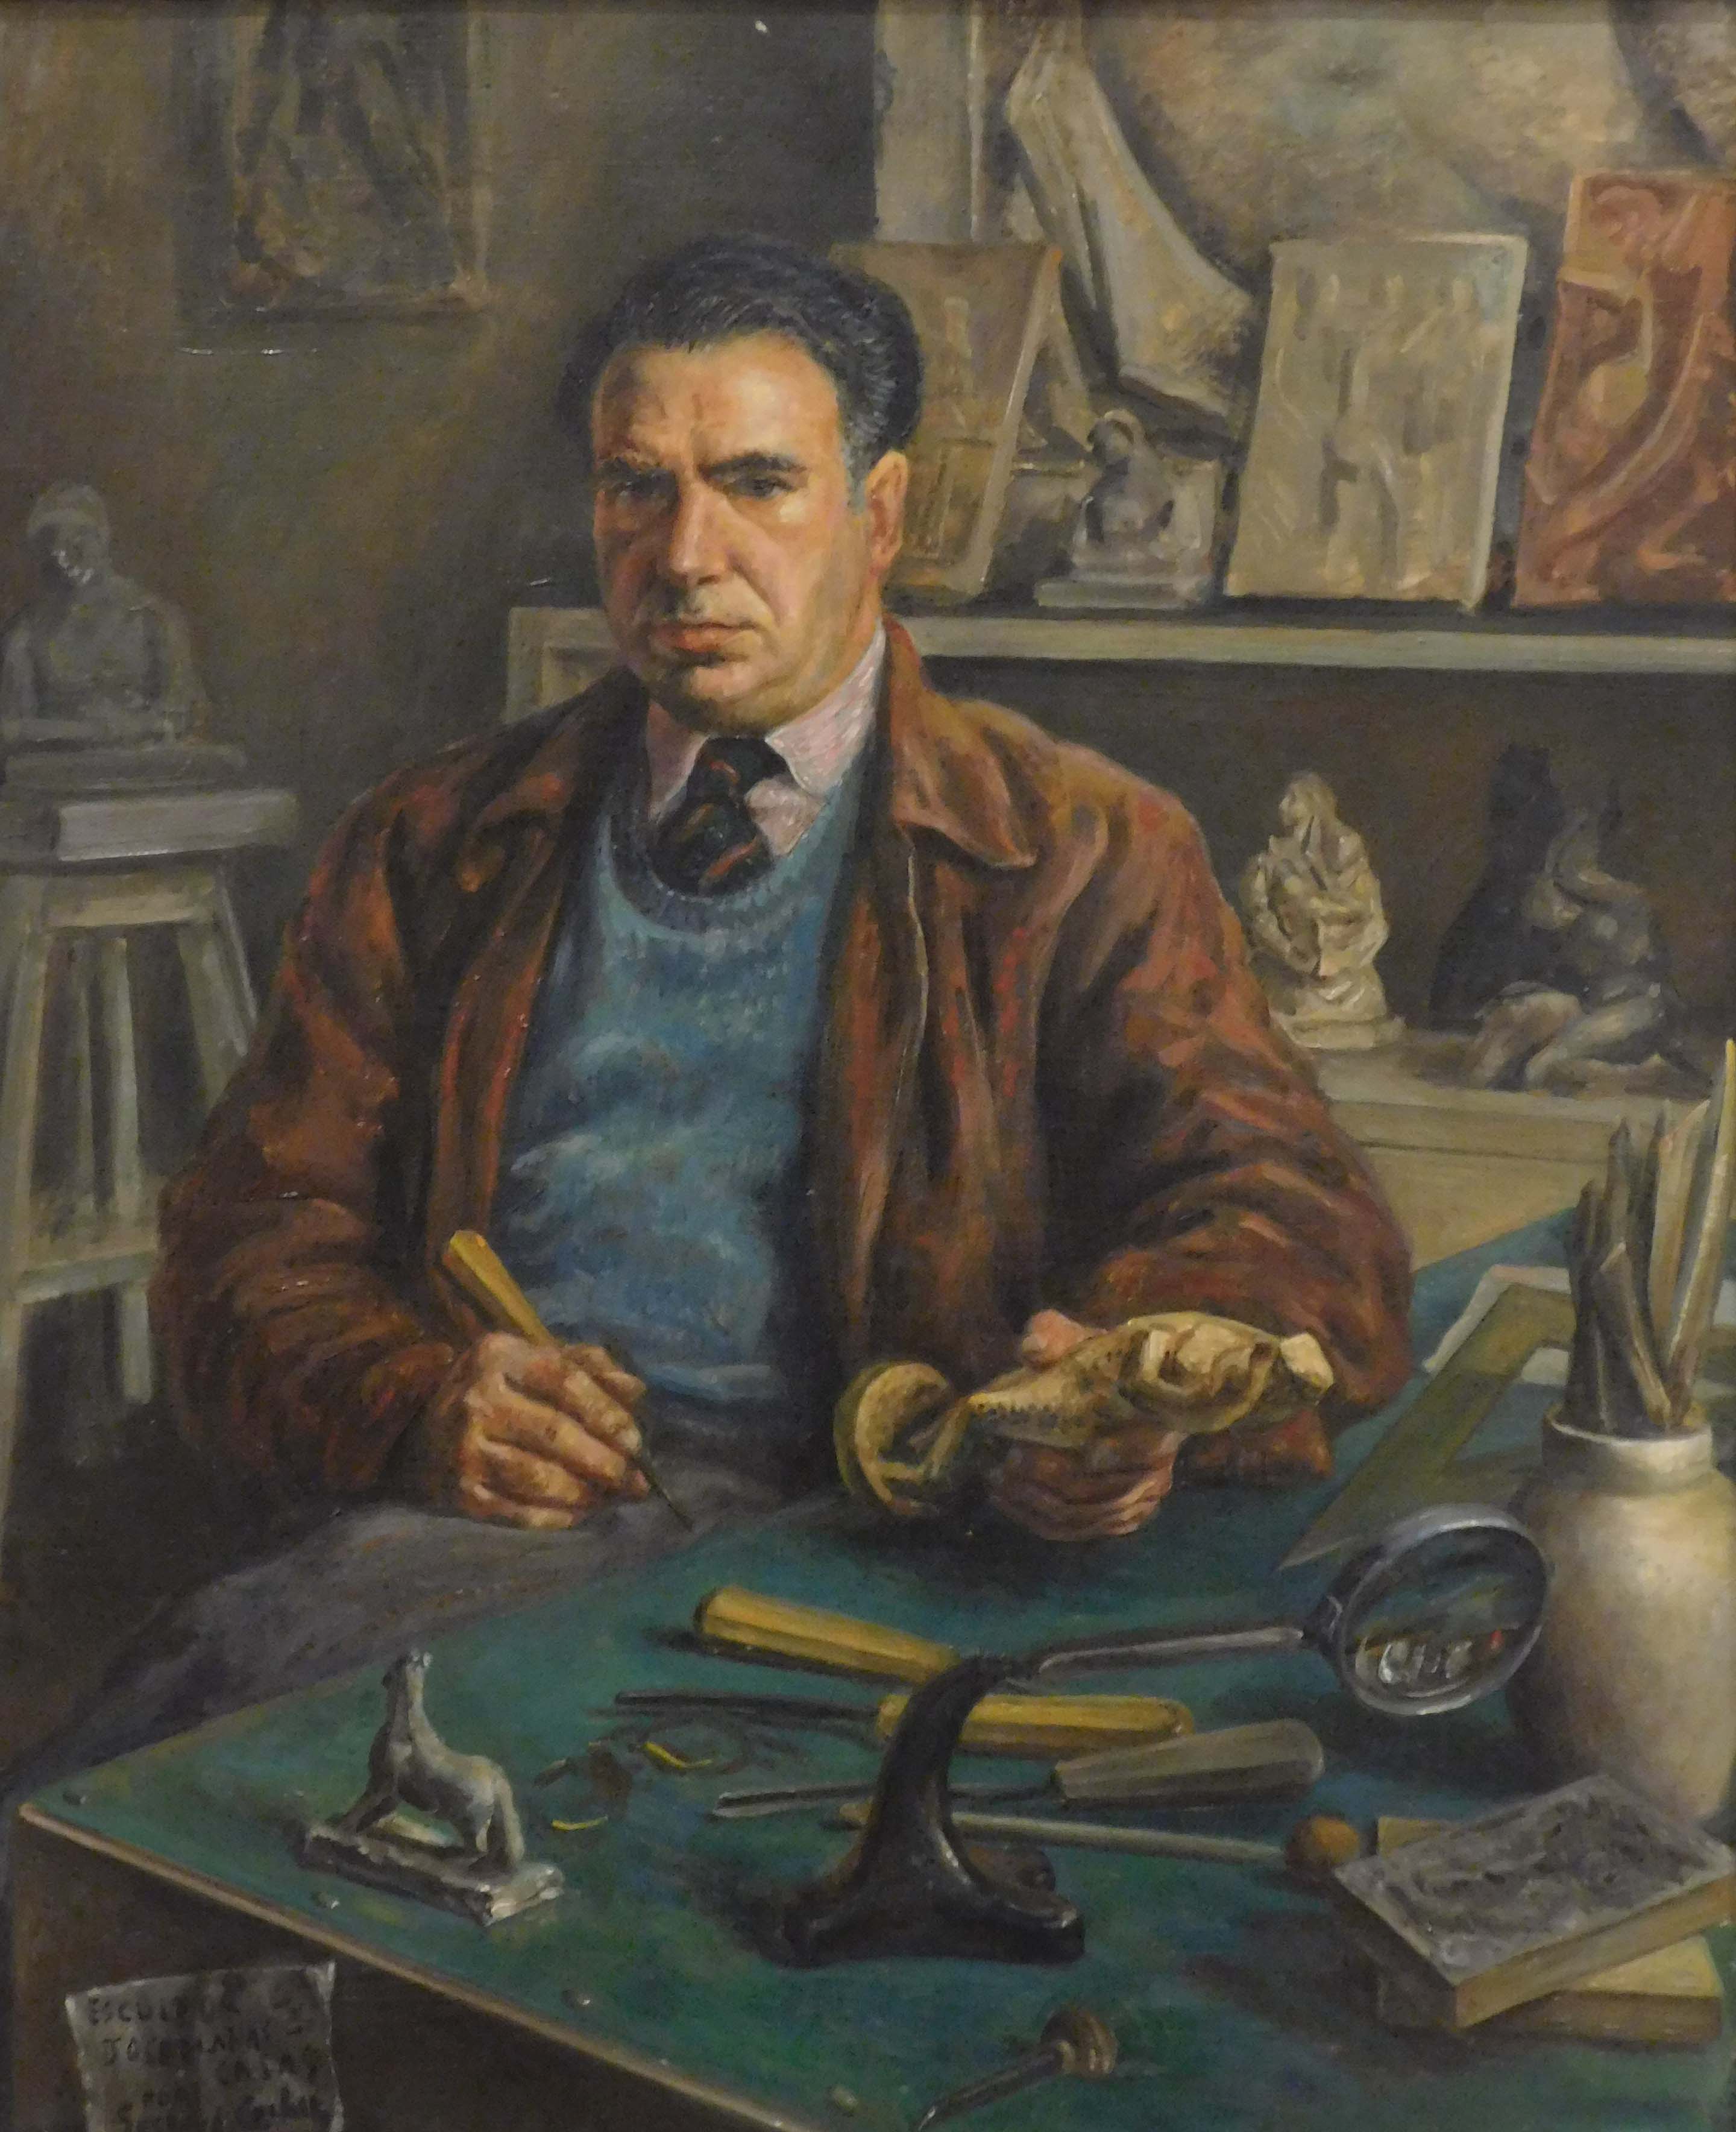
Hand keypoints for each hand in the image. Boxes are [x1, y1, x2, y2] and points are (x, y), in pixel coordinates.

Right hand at [401, 1334, 648, 1528]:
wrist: (420, 1436)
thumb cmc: (495, 1392)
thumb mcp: (533, 1363)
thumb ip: (588, 1367)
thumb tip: (636, 1391)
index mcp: (499, 1355)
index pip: (565, 1380)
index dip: (607, 1412)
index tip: (636, 1441)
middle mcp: (477, 1399)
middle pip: (557, 1434)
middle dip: (606, 1462)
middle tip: (636, 1481)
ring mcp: (465, 1450)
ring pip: (542, 1479)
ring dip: (588, 1494)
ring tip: (612, 1497)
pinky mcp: (461, 1495)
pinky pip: (522, 1513)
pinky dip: (560, 1517)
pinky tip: (581, 1511)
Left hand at [989, 1310, 1183, 1540]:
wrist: (1116, 1386)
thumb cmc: (1095, 1360)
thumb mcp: (1074, 1337)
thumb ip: (1054, 1336)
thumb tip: (1034, 1350)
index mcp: (1161, 1425)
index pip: (1136, 1450)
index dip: (1090, 1455)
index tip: (1036, 1448)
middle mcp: (1158, 1472)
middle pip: (1098, 1491)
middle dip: (1046, 1479)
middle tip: (1004, 1461)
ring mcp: (1140, 1501)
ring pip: (1083, 1517)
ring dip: (1035, 1502)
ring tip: (996, 1479)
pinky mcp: (1120, 1519)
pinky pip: (1077, 1530)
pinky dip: (1039, 1519)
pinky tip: (1006, 1500)